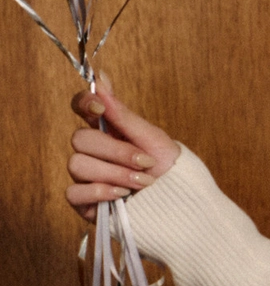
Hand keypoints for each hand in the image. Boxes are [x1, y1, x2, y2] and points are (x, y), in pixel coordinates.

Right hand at [67, 76, 180, 222]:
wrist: (180, 206)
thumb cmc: (170, 171)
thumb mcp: (152, 139)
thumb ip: (124, 114)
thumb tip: (101, 79)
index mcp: (108, 131)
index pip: (81, 108)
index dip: (84, 103)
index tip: (99, 107)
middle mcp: (94, 152)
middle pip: (80, 139)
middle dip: (116, 151)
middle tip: (145, 162)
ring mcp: (87, 178)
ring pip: (77, 165)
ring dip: (115, 173)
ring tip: (142, 183)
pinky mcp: (85, 203)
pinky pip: (73, 192)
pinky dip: (100, 192)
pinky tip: (122, 196)